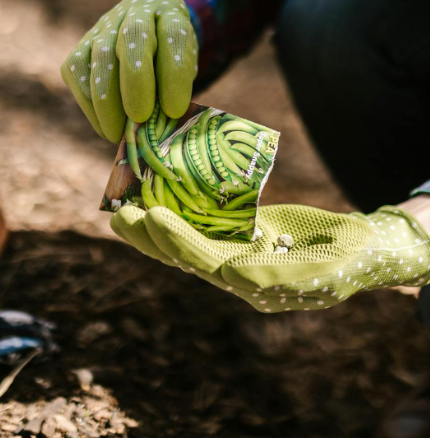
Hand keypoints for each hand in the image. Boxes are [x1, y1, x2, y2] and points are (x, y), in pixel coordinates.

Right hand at [61, 0, 197, 141]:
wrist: (151, 33)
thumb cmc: (171, 59)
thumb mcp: (185, 68)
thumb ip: (173, 88)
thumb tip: (156, 127)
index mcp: (170, 11)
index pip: (173, 35)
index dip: (173, 73)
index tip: (174, 110)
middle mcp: (136, 10)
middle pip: (132, 38)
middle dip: (135, 83)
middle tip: (139, 119)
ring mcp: (104, 25)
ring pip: (99, 56)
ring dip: (106, 100)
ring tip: (116, 133)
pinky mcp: (81, 44)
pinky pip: (76, 71)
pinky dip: (88, 103)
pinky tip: (103, 124)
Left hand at [110, 202, 429, 311]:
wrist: (362, 249)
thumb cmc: (348, 261)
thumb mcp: (323, 271)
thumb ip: (279, 276)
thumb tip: (233, 275)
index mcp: (251, 284)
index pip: (205, 263)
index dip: (177, 241)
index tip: (153, 217)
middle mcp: (235, 270)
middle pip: (183, 254)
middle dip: (150, 236)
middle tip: (119, 213)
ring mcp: (234, 251)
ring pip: (184, 238)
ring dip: (152, 225)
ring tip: (121, 207)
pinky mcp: (238, 232)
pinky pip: (201, 222)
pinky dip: (177, 210)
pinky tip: (153, 196)